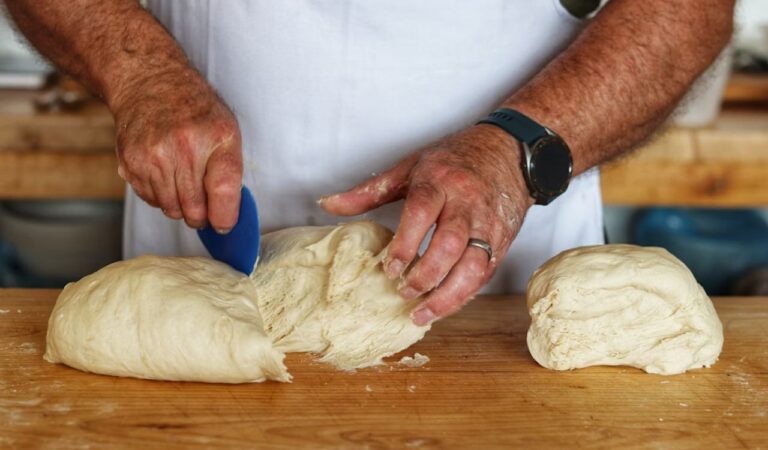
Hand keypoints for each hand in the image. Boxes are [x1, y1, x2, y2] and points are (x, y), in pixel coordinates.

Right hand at [111, 68, 242, 232]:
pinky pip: (150, 200)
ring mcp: (152, 157)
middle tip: (204, 202)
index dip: (225, 218)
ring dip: (180, 205)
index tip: (224, 224)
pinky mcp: (130, 163)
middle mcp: (182, 149)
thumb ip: (231, 175)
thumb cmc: (194, 109)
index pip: (223, 196)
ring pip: (171, 210)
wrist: (149, 82)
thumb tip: (226, 218)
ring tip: (183, 180)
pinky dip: (160, 195)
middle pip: (194, 211)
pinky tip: (164, 172)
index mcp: (215, 139)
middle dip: (202, 215)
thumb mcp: (227, 132)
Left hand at [321, 125, 533, 324]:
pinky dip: (466, 293)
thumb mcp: (410, 166)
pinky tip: (445, 304)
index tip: (389, 268)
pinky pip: (486, 272)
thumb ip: (368, 191)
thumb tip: (328, 204)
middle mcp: (467, 203)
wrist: (510, 152)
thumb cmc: (455, 159)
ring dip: (448, 295)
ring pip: (473, 266)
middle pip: (450, 244)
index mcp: (440, 180)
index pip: (422, 211)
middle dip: (426, 275)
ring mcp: (487, 224)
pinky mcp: (502, 240)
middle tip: (403, 292)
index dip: (405, 243)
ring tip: (423, 312)